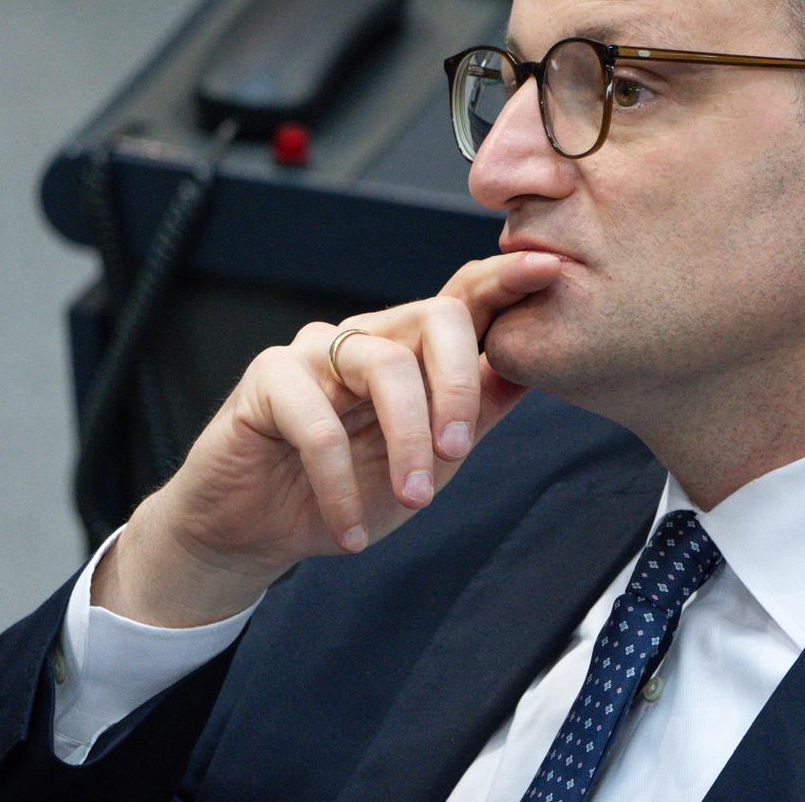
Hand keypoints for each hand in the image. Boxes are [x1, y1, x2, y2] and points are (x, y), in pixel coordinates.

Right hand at [93, 251, 563, 626]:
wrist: (256, 534)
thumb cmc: (345, 491)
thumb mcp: (428, 462)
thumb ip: (475, 415)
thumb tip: (533, 371)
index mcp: (409, 350)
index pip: (462, 298)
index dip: (503, 280)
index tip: (549, 270)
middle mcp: (366, 337)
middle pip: (434, 317)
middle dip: (459, 384)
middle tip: (457, 452)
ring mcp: (314, 352)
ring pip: (382, 365)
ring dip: (406, 441)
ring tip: (413, 502)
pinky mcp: (267, 380)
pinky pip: (316, 423)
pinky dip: (340, 485)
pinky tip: (351, 531)